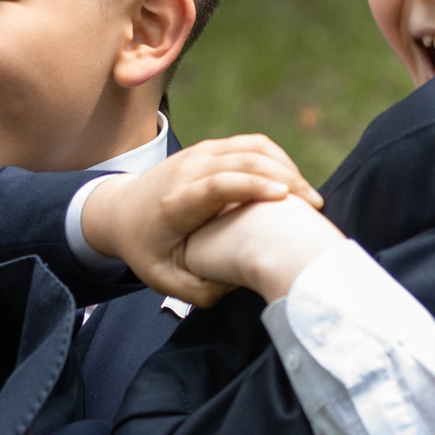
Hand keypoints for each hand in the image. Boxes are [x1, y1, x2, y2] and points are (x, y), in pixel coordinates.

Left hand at [76, 137, 323, 307]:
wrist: (120, 211)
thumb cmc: (146, 249)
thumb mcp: (163, 279)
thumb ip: (198, 290)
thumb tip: (237, 285)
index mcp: (175, 202)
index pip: (216, 184)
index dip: (251, 186)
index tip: (284, 197)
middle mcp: (188, 170)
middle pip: (241, 160)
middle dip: (282, 177)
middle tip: (314, 205)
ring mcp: (200, 154)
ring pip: (251, 147)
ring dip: (285, 166)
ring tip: (309, 195)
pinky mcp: (212, 149)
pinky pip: (251, 145)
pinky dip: (277, 159)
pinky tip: (293, 183)